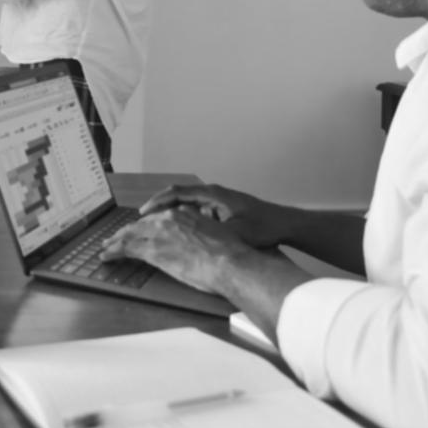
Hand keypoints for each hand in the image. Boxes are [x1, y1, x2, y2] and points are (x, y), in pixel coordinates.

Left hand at [99, 207, 245, 295]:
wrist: (229, 262)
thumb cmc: (229, 253)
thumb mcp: (215, 234)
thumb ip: (202, 233)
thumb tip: (199, 240)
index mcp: (183, 214)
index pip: (156, 219)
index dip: (144, 226)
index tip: (138, 232)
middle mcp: (168, 220)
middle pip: (139, 225)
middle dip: (125, 233)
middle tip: (114, 239)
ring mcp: (159, 234)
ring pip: (129, 235)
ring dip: (115, 242)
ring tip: (105, 248)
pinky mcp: (153, 251)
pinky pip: (126, 248)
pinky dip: (114, 251)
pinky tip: (106, 255)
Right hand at [136, 184, 296, 249]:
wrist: (285, 223)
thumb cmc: (263, 228)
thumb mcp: (237, 232)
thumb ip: (213, 232)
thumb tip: (189, 235)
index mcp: (213, 194)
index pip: (177, 192)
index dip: (158, 202)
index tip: (143, 212)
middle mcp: (213, 192)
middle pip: (178, 193)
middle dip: (159, 204)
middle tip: (142, 218)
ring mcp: (218, 198)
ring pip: (186, 200)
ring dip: (170, 209)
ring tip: (154, 223)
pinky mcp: (223, 206)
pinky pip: (196, 206)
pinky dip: (183, 214)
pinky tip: (178, 227)